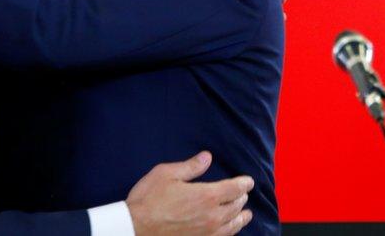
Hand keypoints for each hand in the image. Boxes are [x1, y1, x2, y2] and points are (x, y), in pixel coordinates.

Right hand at [126, 151, 253, 235]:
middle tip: (243, 194)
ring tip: (246, 214)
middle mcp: (212, 216)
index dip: (243, 184)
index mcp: (206, 196)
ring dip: (241, 218)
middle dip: (241, 198)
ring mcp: (207, 233)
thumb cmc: (149, 199)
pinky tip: (229, 230)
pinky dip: (230, 232)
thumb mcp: (167, 174)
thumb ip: (190, 167)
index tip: (248, 181)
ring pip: (233, 225)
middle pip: (235, 207)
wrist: (136, 227)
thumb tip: (207, 157)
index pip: (234, 189)